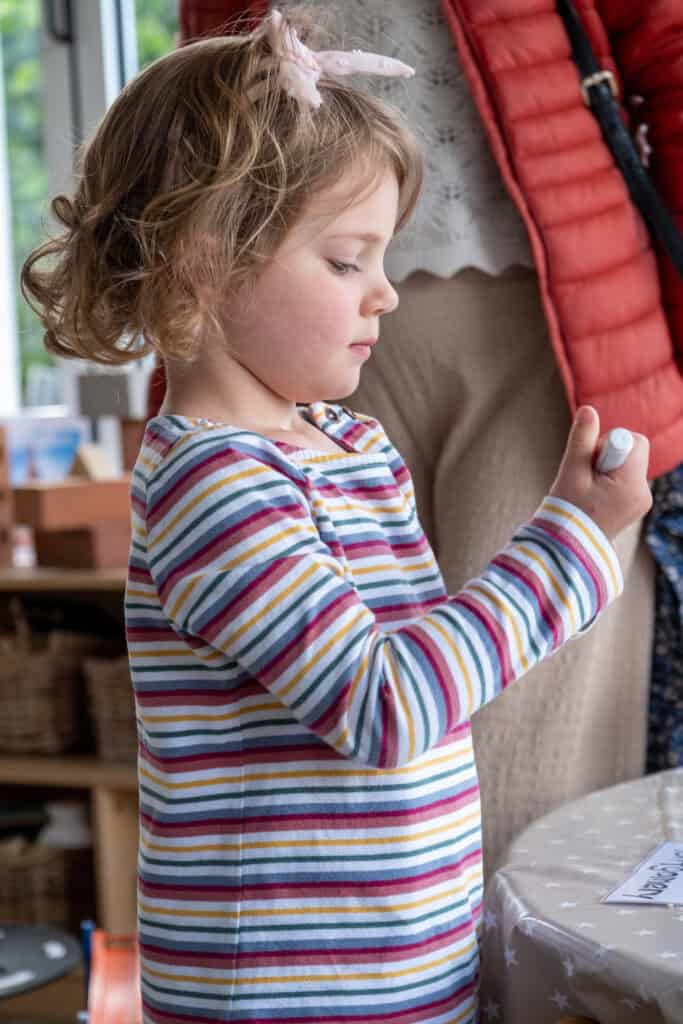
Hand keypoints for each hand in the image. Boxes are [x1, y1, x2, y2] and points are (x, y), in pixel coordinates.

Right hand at [549, 406, 651, 540]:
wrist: (566, 547)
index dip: (607, 445)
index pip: (634, 441)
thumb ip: (581, 439)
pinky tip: (592, 496)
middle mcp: (643, 493)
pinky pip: (625, 477)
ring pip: (627, 464)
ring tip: (587, 488)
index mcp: (632, 485)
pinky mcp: (633, 504)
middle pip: (632, 450)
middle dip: (607, 454)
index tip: (590, 463)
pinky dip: (608, 479)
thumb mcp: (571, 471)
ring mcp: (640, 501)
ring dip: (606, 468)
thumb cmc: (567, 511)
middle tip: (586, 474)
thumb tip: (588, 410)